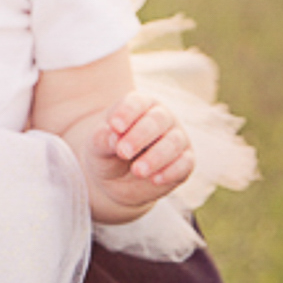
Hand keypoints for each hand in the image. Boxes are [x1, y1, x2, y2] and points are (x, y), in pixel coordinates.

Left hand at [83, 101, 192, 223]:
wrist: (114, 180)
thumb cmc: (106, 153)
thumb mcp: (97, 146)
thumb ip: (103, 139)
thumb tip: (113, 135)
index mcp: (138, 105)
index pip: (136, 103)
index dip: (126, 113)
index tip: (114, 126)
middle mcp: (162, 118)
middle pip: (157, 120)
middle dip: (140, 136)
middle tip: (124, 152)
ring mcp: (176, 139)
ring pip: (173, 142)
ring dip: (156, 157)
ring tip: (137, 171)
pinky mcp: (185, 161)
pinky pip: (185, 163)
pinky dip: (171, 171)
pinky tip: (155, 180)